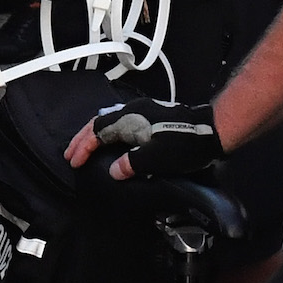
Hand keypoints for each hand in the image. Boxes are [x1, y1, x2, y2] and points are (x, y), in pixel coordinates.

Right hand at [67, 95, 219, 178]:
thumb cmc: (183, 145)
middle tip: (71, 153)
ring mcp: (143, 111)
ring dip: (94, 134)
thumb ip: (130, 164)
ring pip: (109, 120)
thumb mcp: (155, 160)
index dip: (83, 147)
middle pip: (99, 123)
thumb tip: (113, 170)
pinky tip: (110, 138)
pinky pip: (120, 120)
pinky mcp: (152, 115)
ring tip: (85, 146)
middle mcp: (132, 112)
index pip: (97, 133)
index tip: (74, 161)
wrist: (211, 131)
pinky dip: (108, 131)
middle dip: (83, 139)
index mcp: (129, 121)